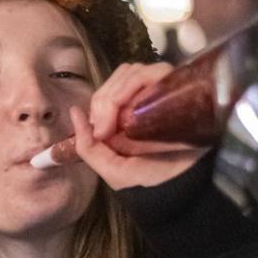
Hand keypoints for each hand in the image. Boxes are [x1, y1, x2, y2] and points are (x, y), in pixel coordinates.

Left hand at [69, 62, 208, 189]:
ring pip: (135, 72)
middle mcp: (142, 98)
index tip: (102, 132)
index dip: (100, 103)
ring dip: (124, 91)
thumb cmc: (147, 178)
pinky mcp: (178, 88)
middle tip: (111, 129)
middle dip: (108, 99)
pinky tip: (143, 106)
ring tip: (128, 121)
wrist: (183, 185)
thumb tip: (74, 111)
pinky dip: (143, 83)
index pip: (107, 89)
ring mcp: (160, 91)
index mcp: (124, 113)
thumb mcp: (109, 168)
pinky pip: (158, 72)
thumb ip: (87, 147)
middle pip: (119, 76)